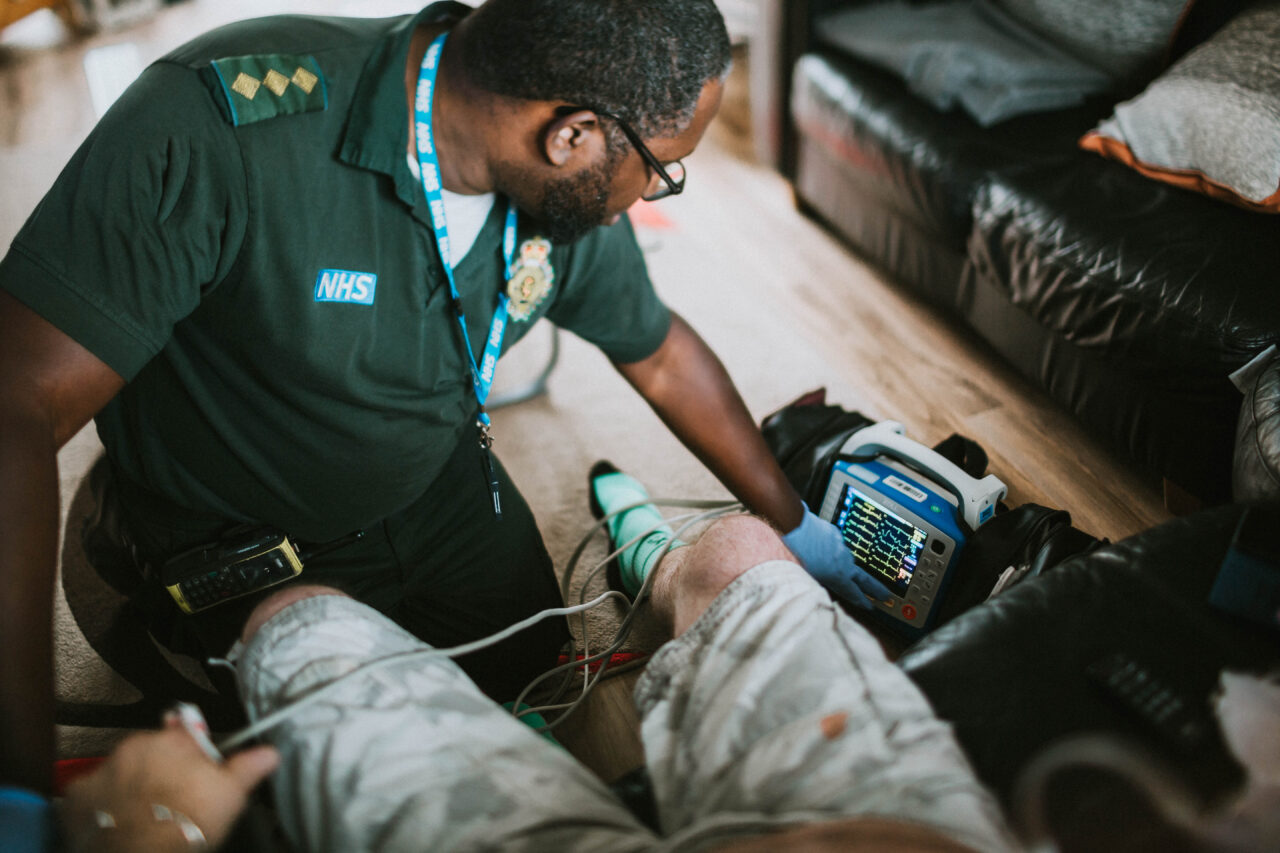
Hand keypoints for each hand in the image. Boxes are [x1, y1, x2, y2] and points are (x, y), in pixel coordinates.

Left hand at [59, 715, 278, 851]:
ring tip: (147, 815)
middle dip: (161, 770)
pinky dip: (101, 806)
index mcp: (171, 741)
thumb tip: (268, 754)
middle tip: (174, 798)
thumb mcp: (230, 796)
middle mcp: (133, 749)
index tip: (198, 774)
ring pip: (121, 772)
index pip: (186, 734)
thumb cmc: (183, 826)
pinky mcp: (78, 800)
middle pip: (151, 752)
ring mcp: (102, 773)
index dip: (194, 757)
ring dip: (131, 786)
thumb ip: (248, 768)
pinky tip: (117, 822)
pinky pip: (90, 796)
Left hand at [781, 504, 892, 608]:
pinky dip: (833, 551)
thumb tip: (831, 586)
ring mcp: (842, 548)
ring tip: (840, 571)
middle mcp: (844, 562)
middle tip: (886, 595)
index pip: (854, 592)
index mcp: (838, 575)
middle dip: (875, 588)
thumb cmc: (798, 554)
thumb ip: (823, 583)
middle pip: (863, 578)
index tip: (871, 606)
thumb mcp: (809, 577)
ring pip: (848, 561)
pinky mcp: (836, 535)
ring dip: (847, 567)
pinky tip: (823, 550)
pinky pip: (837, 546)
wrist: (796, 526)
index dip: (863, 601)